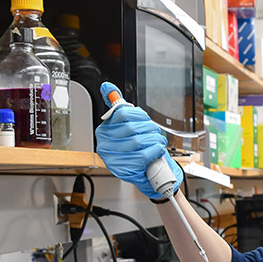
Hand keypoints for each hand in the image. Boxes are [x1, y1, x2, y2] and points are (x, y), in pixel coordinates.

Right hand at [94, 82, 182, 199]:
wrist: (147, 175)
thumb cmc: (138, 149)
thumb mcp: (128, 126)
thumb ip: (118, 107)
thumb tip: (107, 86)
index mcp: (104, 131)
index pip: (123, 112)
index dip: (140, 115)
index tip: (146, 120)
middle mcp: (105, 144)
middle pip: (133, 127)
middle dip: (150, 129)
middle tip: (155, 134)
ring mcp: (113, 158)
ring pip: (140, 140)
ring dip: (155, 140)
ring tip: (157, 143)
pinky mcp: (125, 170)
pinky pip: (144, 154)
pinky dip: (156, 150)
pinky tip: (157, 151)